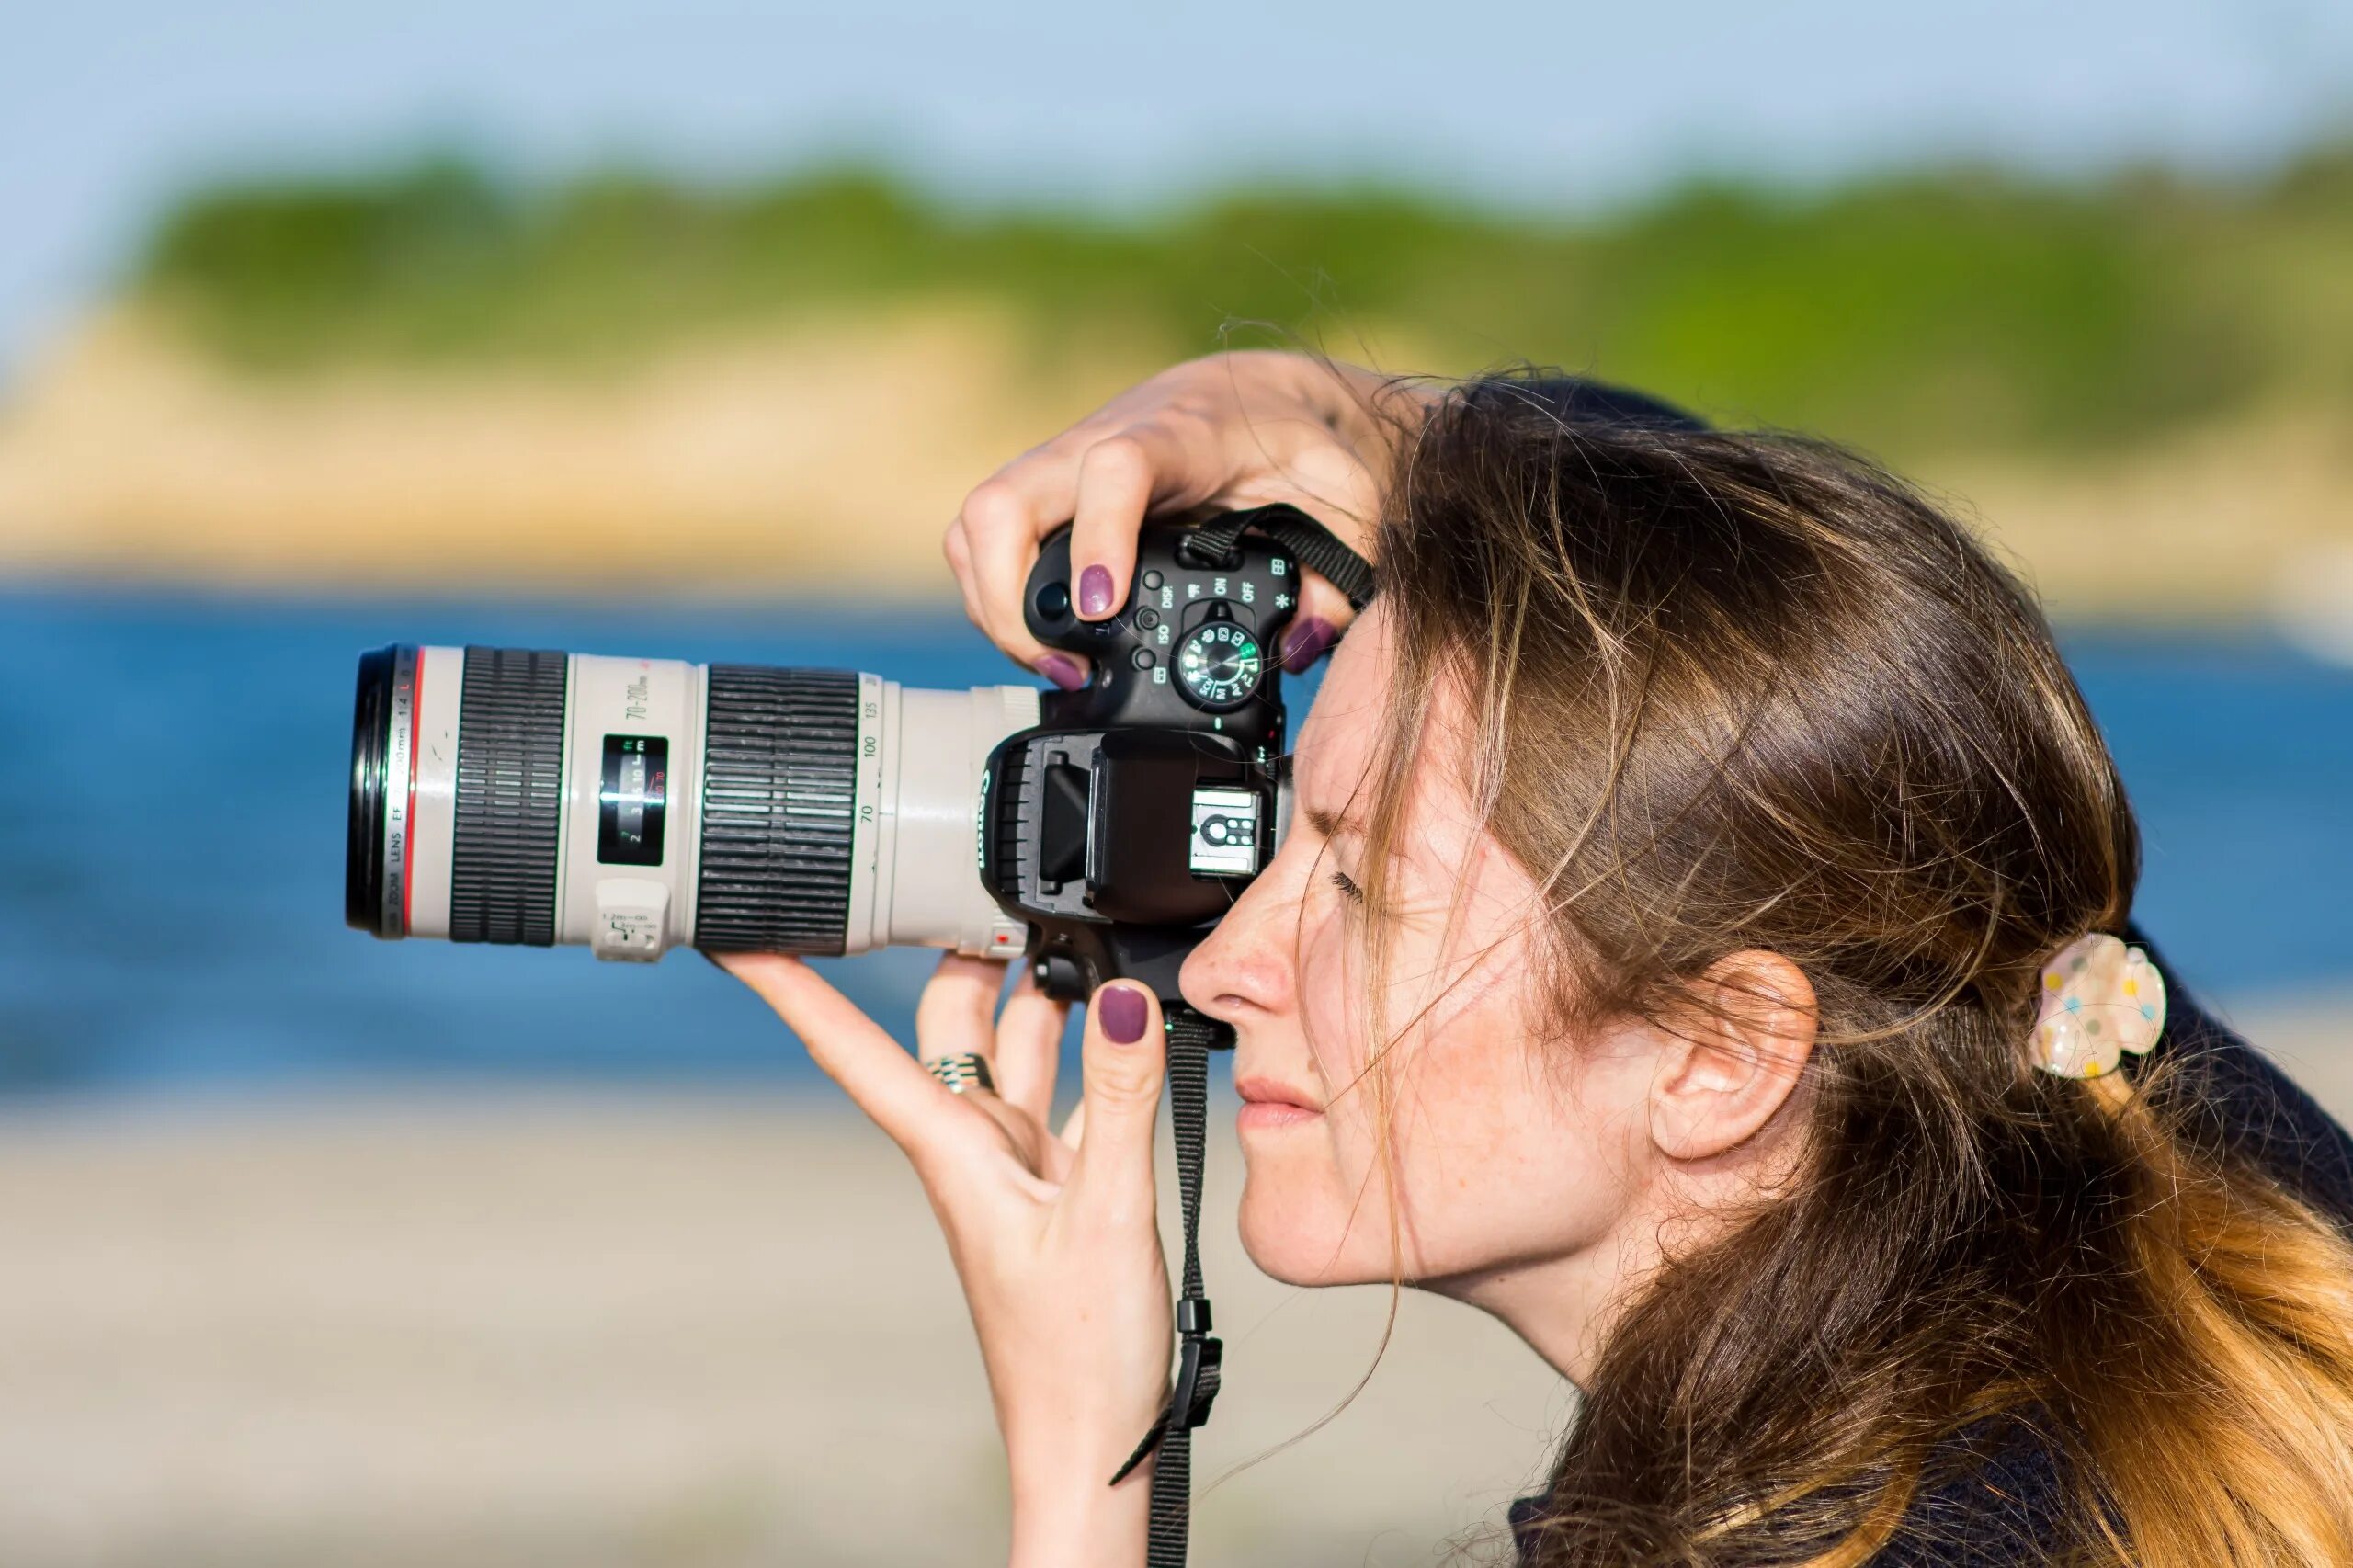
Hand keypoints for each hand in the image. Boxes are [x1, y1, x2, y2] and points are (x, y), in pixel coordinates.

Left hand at [718, 951, 1173, 1567]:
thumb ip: (1121, 1101)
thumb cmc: (1079, 1360)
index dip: (791, 985)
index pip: (851, 1047)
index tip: (738, 928)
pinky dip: (1093, 1050)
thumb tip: (1118, 999)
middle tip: (988, 875)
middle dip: (959, 947)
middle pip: (946, 1021)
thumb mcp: (1109, 1216)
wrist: (1093, 1444)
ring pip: (1012, 1046)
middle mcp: (973, 1148)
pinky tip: (1128, 1027)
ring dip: (1036, 990)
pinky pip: (1065, 1091)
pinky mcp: (1060, 1185)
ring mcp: (1016, 1167)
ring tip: (1072, 926)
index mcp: (952, 1152)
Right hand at [945, 350, 1427, 687]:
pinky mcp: (1049, 494)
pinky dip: (994, 595)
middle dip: (1008, 597)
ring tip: (1054, 666)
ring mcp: (1065, 465)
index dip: (1095, 536)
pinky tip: (1042, 640)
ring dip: (992, 604)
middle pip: (1005, 499)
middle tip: (1064, 665)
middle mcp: (1103, 441)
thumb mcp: (1349, 506)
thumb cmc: (1304, 444)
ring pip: (980, 523)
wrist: (1268, 392)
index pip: (1113, 469)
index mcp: (1181, 435)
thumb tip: (1295, 647)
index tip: (1101, 608)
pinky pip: (986, 537)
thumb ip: (1336, 580)